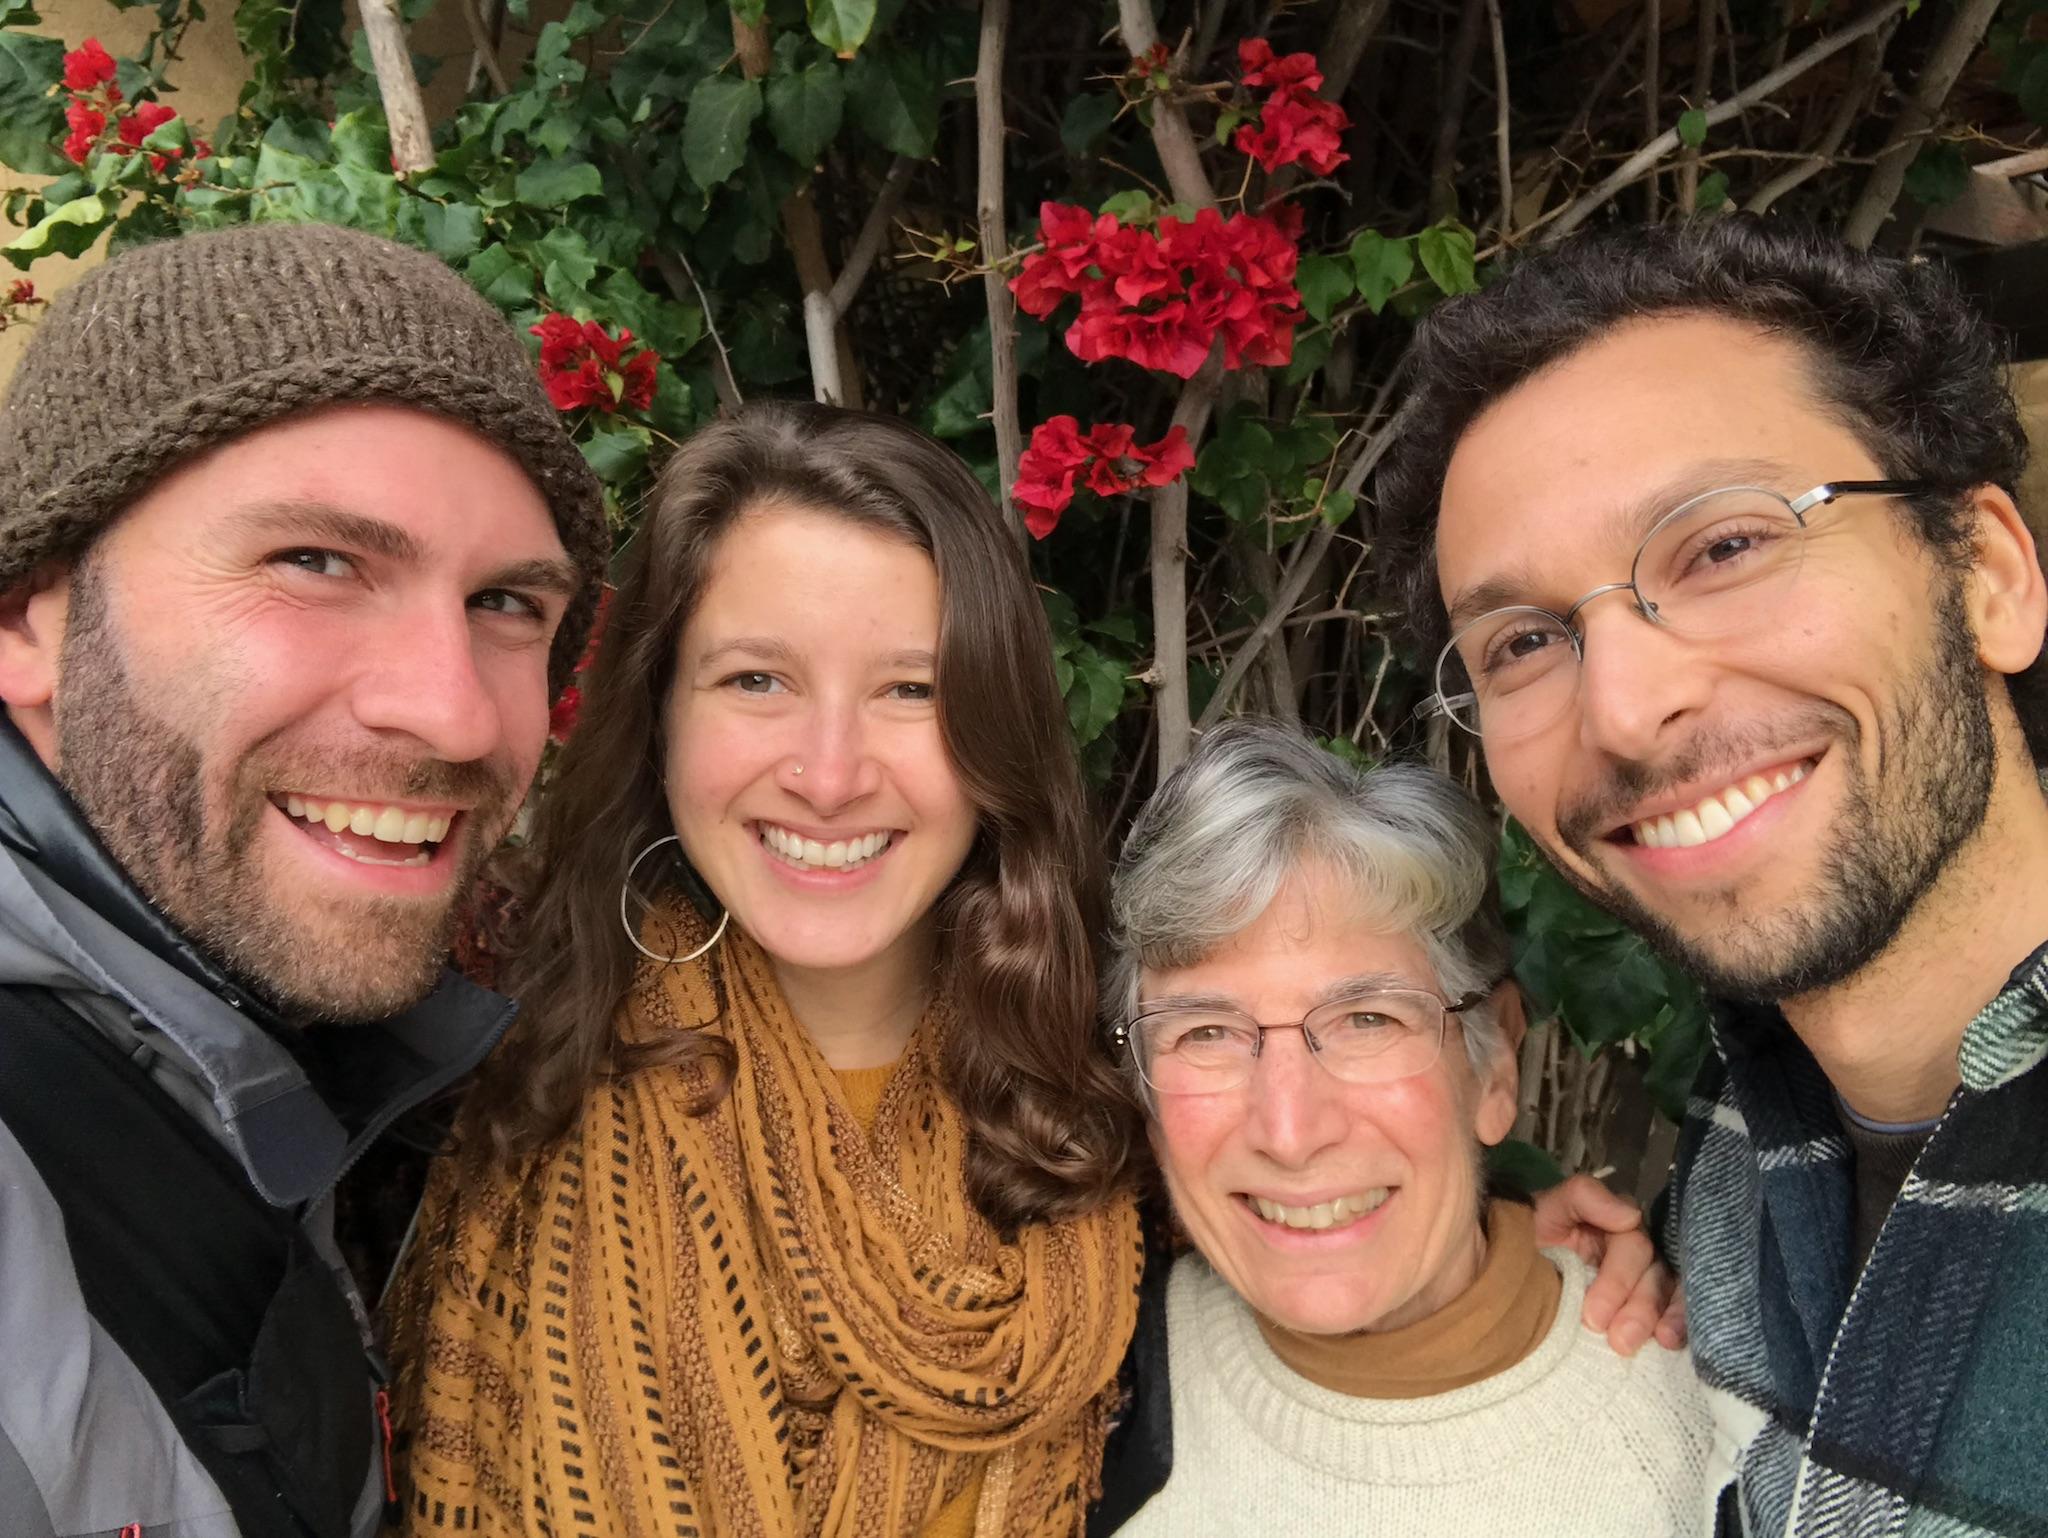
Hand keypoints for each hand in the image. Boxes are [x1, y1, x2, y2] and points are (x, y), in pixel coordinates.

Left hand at [1529, 1174, 1685, 1356]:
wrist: (1507, 1276)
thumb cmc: (1524, 1239)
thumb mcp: (1546, 1209)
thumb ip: (1583, 1197)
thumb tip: (1630, 1216)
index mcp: (1614, 1225)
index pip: (1632, 1246)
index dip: (1618, 1281)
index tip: (1594, 1318)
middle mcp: (1633, 1249)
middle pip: (1654, 1274)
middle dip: (1639, 1309)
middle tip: (1619, 1341)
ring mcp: (1642, 1278)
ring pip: (1667, 1293)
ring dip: (1664, 1319)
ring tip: (1660, 1343)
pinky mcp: (1643, 1305)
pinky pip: (1671, 1312)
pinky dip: (1676, 1326)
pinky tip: (1669, 1343)